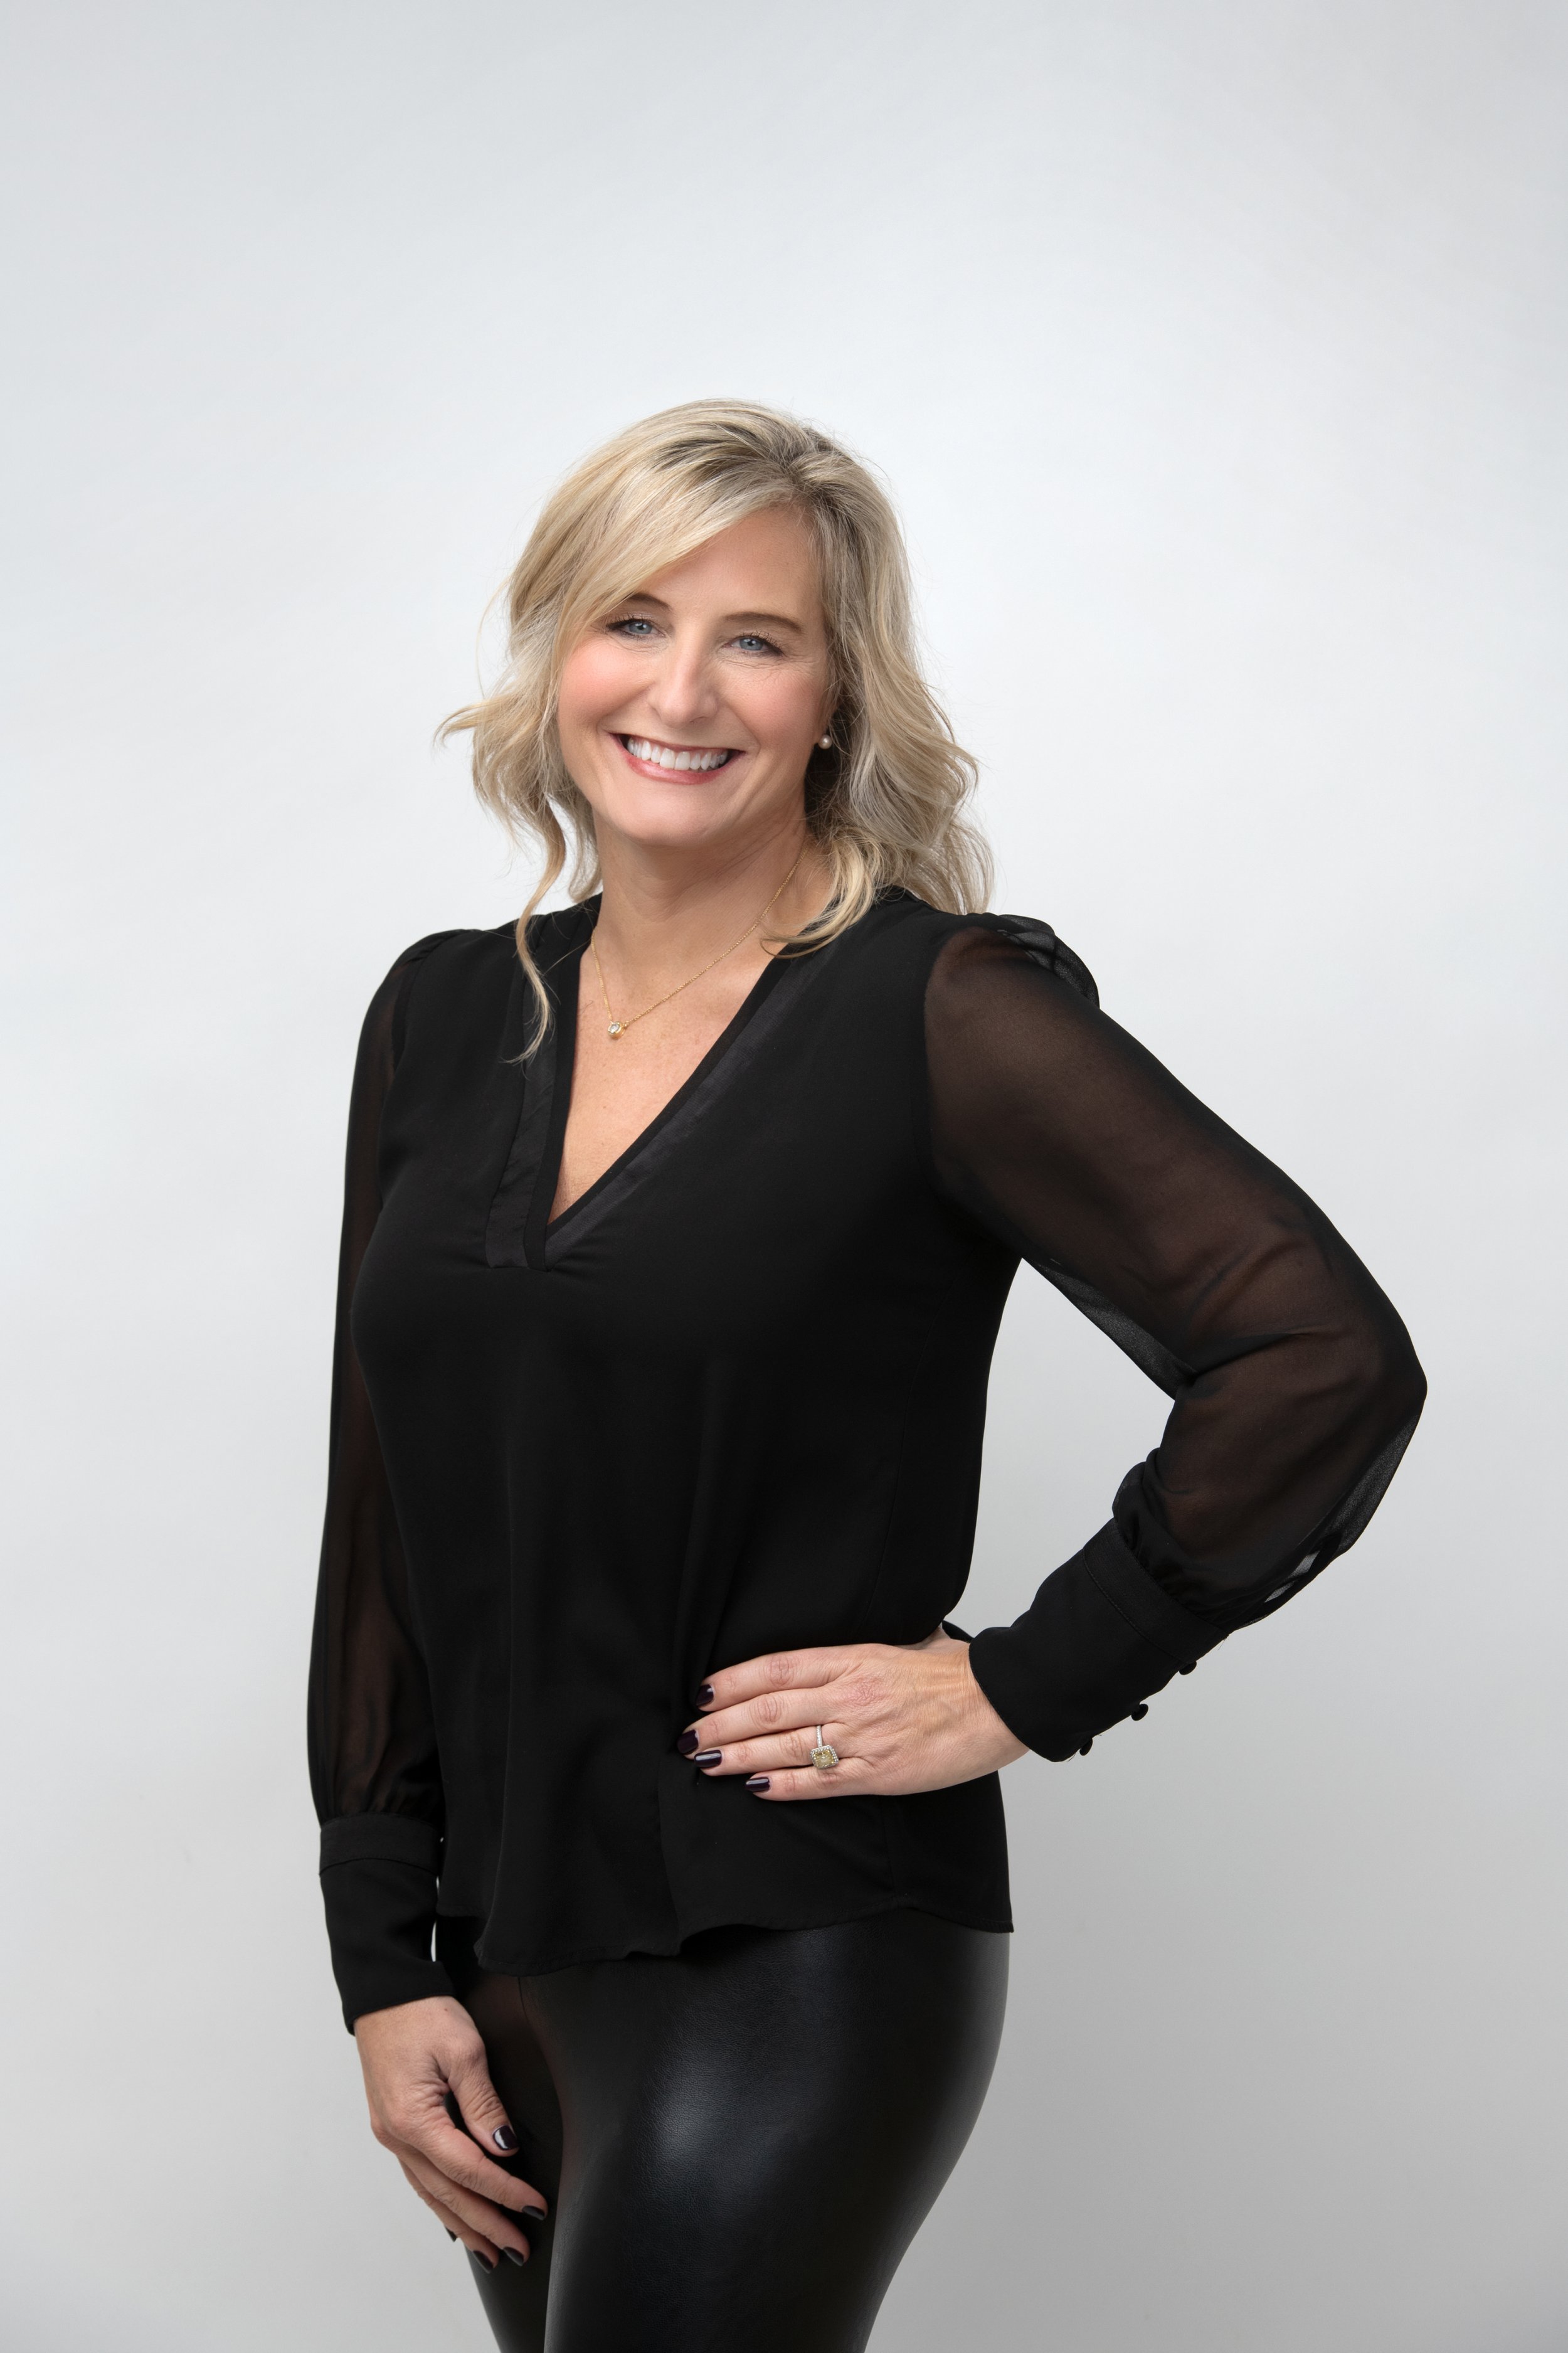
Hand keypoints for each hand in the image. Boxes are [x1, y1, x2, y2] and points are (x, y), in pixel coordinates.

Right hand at [353, 1995, 546, 2269]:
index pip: (469, 2169)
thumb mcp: (463, 2050)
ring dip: (462, 2223)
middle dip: (486, 2223)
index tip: (535, 2207)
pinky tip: (455, 2217)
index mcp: (413, 2120)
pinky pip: (419, 2177)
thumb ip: (484, 2103)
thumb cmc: (422, 2013)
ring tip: (491, 2250)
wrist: (385, 1993)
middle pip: (448, 2193)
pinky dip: (441, 2201)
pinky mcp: (392, 2127)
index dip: (505, 2191)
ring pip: (431, 2193)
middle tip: (518, 2248)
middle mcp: (397, 2137)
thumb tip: (503, 2147)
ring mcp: (391, 2135)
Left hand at [681, 1628, 1026, 1799]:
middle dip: (723, 1722)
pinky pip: (820, 1780)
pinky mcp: (880, 1772)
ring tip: (705, 1760)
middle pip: (770, 1707)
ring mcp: (863, 1735)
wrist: (1001, 1702)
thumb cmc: (959, 1673)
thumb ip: (874, 1643)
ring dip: (739, 1755)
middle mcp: (851, 1694)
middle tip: (689, 1734)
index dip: (736, 1680)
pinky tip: (754, 1787)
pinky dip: (783, 1785)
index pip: (778, 1666)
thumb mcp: (909, 1640)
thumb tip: (862, 1627)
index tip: (706, 1691)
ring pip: (785, 1745)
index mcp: (855, 1657)